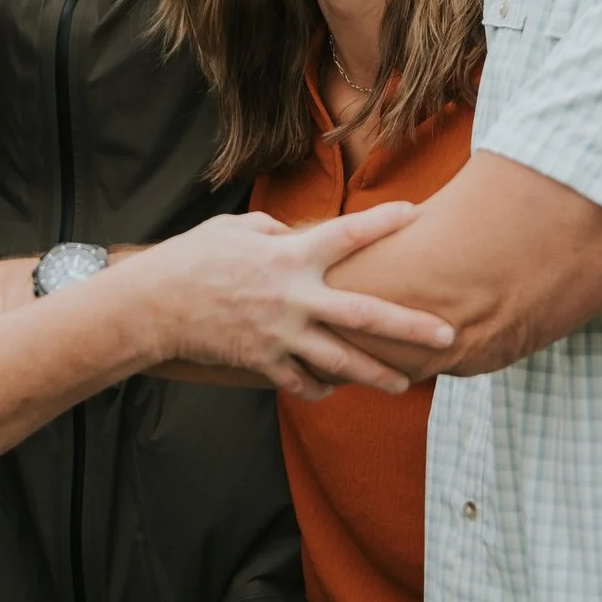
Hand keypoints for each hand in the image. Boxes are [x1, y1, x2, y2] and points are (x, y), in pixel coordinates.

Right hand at [129, 205, 454, 399]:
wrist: (153, 305)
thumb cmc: (194, 257)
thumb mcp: (238, 229)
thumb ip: (279, 232)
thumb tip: (305, 236)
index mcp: (288, 255)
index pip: (348, 234)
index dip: (384, 222)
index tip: (416, 213)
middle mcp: (293, 297)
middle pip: (365, 316)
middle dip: (410, 327)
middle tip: (448, 335)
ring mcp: (280, 335)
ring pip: (342, 361)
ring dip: (378, 375)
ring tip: (407, 383)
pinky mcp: (263, 361)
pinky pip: (302, 380)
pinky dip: (321, 386)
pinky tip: (335, 388)